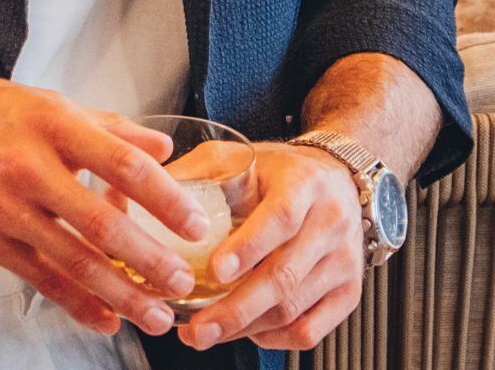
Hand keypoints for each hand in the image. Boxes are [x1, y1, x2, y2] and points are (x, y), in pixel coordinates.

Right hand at [0, 68, 215, 339]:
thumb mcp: (43, 101)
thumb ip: (106, 126)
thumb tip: (159, 145)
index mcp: (52, 123)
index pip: (123, 163)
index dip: (164, 197)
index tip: (194, 222)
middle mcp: (31, 166)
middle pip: (103, 222)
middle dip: (150, 259)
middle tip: (182, 281)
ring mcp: (6, 207)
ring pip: (73, 260)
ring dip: (120, 293)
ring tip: (154, 313)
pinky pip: (39, 277)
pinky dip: (75, 303)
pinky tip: (102, 318)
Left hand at [176, 143, 364, 352]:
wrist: (338, 179)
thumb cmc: (281, 170)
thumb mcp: (242, 156)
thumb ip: (199, 172)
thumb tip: (146, 190)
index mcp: (304, 184)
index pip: (280, 219)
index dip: (248, 247)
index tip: (214, 271)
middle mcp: (330, 223)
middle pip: (284, 276)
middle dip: (236, 308)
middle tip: (196, 327)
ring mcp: (344, 262)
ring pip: (294, 309)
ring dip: (245, 328)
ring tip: (205, 332)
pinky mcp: (348, 292)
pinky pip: (310, 331)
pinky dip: (273, 339)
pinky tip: (245, 331)